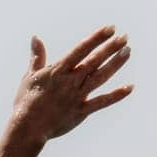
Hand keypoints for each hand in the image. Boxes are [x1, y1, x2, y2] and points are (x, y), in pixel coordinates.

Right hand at [6, 25, 132, 142]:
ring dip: (115, 64)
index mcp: (58, 71)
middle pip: (94, 61)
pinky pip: (102, 102)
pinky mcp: (81, 111)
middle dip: (110, 48)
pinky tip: (129, 87)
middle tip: (124, 37)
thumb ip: (37, 56)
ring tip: (127, 52)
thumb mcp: (30, 76)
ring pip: (101, 77)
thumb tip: (36, 37)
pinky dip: (116, 95)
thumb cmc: (26, 101)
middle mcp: (70, 81)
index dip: (97, 38)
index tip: (110, 29)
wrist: (27, 127)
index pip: (81, 49)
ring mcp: (77, 96)